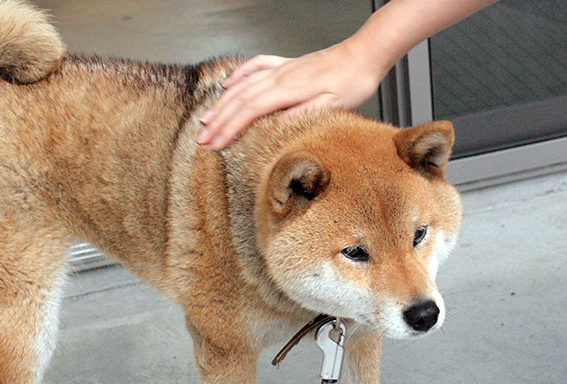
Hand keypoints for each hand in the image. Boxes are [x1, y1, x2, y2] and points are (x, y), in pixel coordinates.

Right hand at [197, 41, 382, 149]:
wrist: (363, 55)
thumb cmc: (353, 82)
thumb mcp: (333, 105)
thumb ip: (302, 114)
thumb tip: (275, 126)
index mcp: (289, 90)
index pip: (249, 111)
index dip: (229, 129)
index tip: (215, 145)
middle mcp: (280, 77)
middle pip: (239, 100)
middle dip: (218, 121)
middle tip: (202, 140)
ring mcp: (281, 69)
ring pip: (243, 85)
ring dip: (222, 103)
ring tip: (207, 119)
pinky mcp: (287, 65)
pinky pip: (255, 67)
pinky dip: (238, 76)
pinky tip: (229, 84)